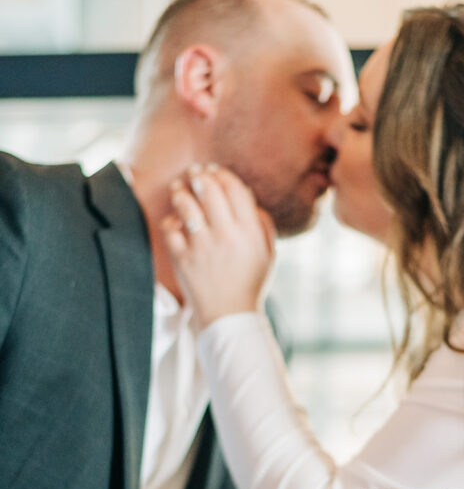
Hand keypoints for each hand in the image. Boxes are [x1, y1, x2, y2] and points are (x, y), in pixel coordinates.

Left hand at [161, 164, 275, 326]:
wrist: (230, 316)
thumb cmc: (250, 282)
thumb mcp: (268, 253)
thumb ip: (262, 222)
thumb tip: (246, 194)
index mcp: (250, 232)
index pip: (234, 188)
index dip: (221, 174)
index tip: (213, 171)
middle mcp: (226, 236)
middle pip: (208, 190)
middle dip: (198, 176)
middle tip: (194, 173)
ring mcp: (202, 247)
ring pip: (186, 205)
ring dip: (180, 191)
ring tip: (178, 188)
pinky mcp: (183, 259)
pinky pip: (170, 229)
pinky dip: (171, 221)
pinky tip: (175, 221)